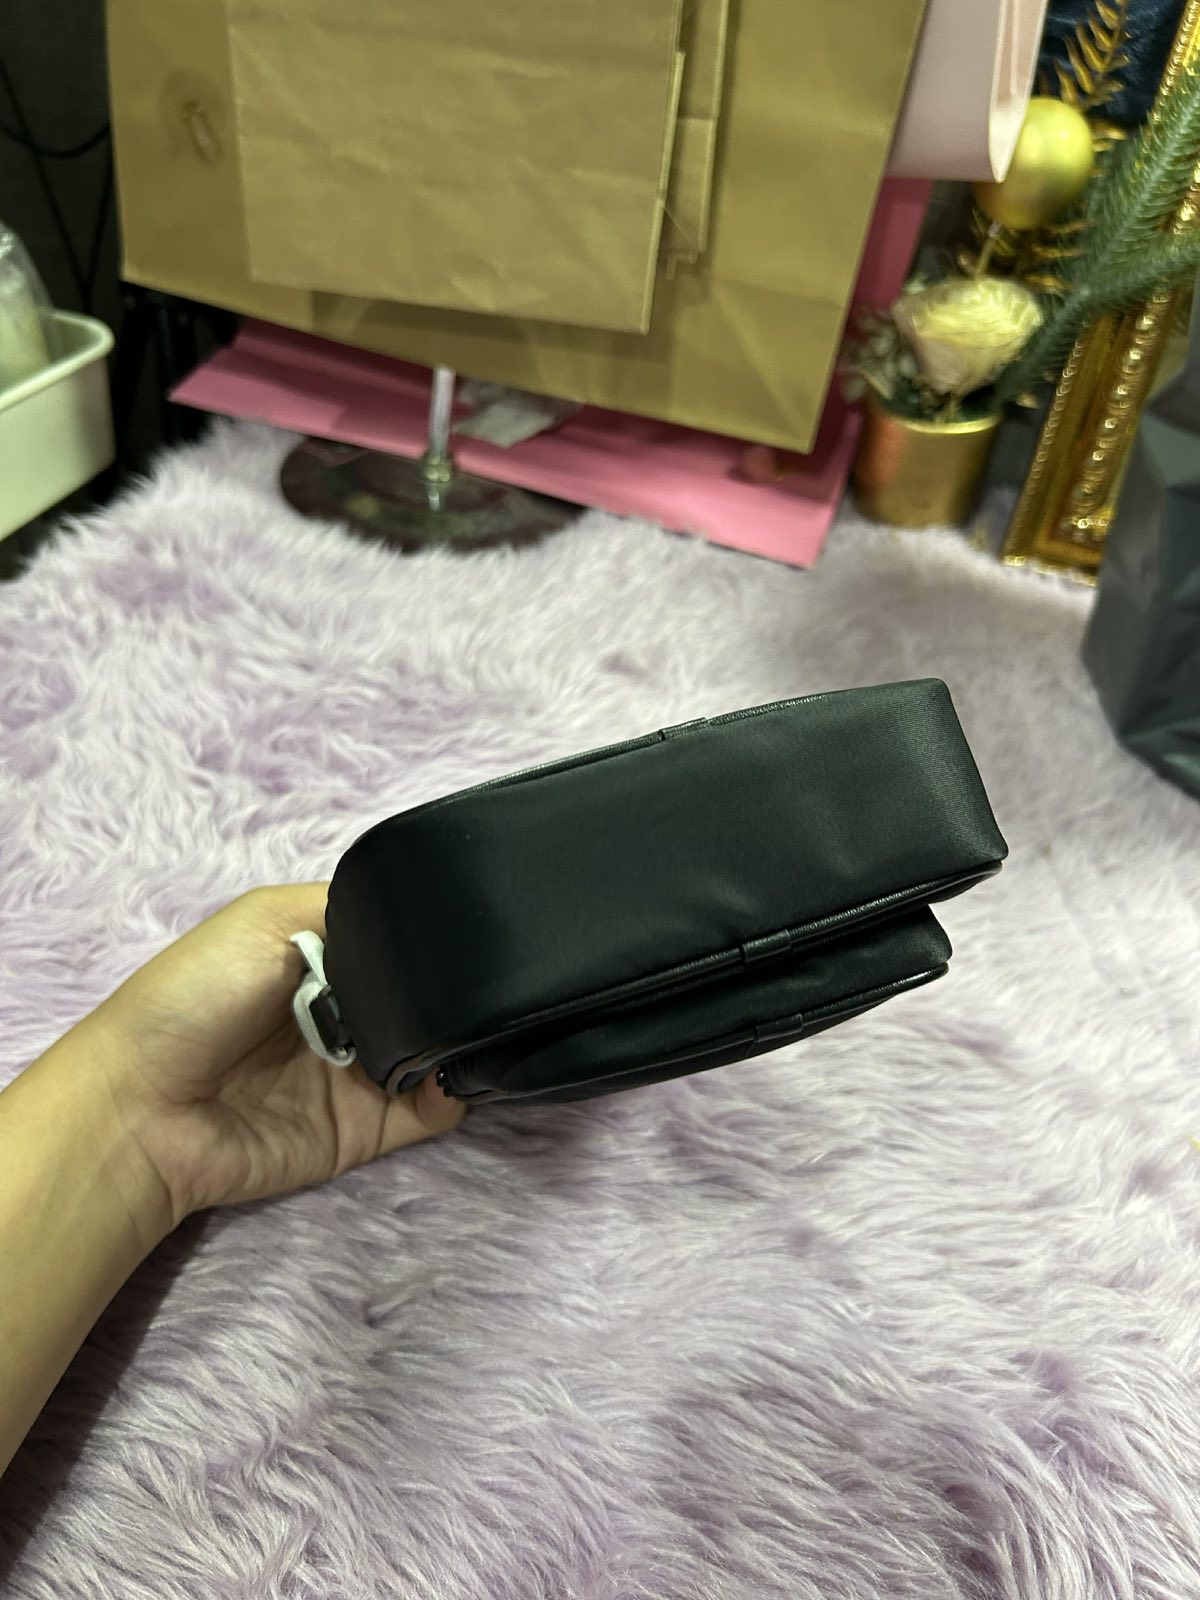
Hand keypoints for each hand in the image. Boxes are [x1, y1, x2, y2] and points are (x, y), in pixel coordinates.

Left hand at [86, 885, 463, 1228]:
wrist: (146, 1109)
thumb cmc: (194, 997)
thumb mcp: (266, 918)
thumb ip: (348, 914)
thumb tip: (422, 927)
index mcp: (323, 956)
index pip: (397, 939)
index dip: (427, 932)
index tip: (460, 923)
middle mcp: (348, 1011)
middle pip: (424, 995)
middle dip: (450, 986)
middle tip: (473, 974)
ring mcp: (360, 1071)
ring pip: (436, 1051)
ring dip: (459, 1039)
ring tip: (477, 1021)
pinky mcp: (368, 1128)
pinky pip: (430, 1111)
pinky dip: (454, 1093)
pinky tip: (452, 1071)